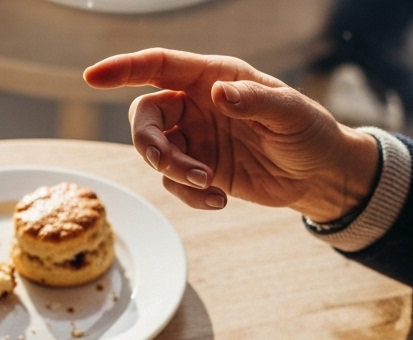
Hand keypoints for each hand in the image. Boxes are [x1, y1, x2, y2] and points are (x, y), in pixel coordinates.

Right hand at [84, 49, 379, 220]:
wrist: (320, 175)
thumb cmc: (309, 132)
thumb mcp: (288, 113)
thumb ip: (253, 101)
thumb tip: (219, 93)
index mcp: (213, 77)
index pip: (158, 66)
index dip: (123, 68)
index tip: (92, 77)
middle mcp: (197, 104)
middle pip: (145, 116)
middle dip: (150, 144)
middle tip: (176, 168)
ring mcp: (196, 138)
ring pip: (155, 152)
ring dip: (173, 172)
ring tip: (210, 186)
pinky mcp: (200, 170)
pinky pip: (174, 182)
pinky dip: (189, 195)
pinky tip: (219, 200)